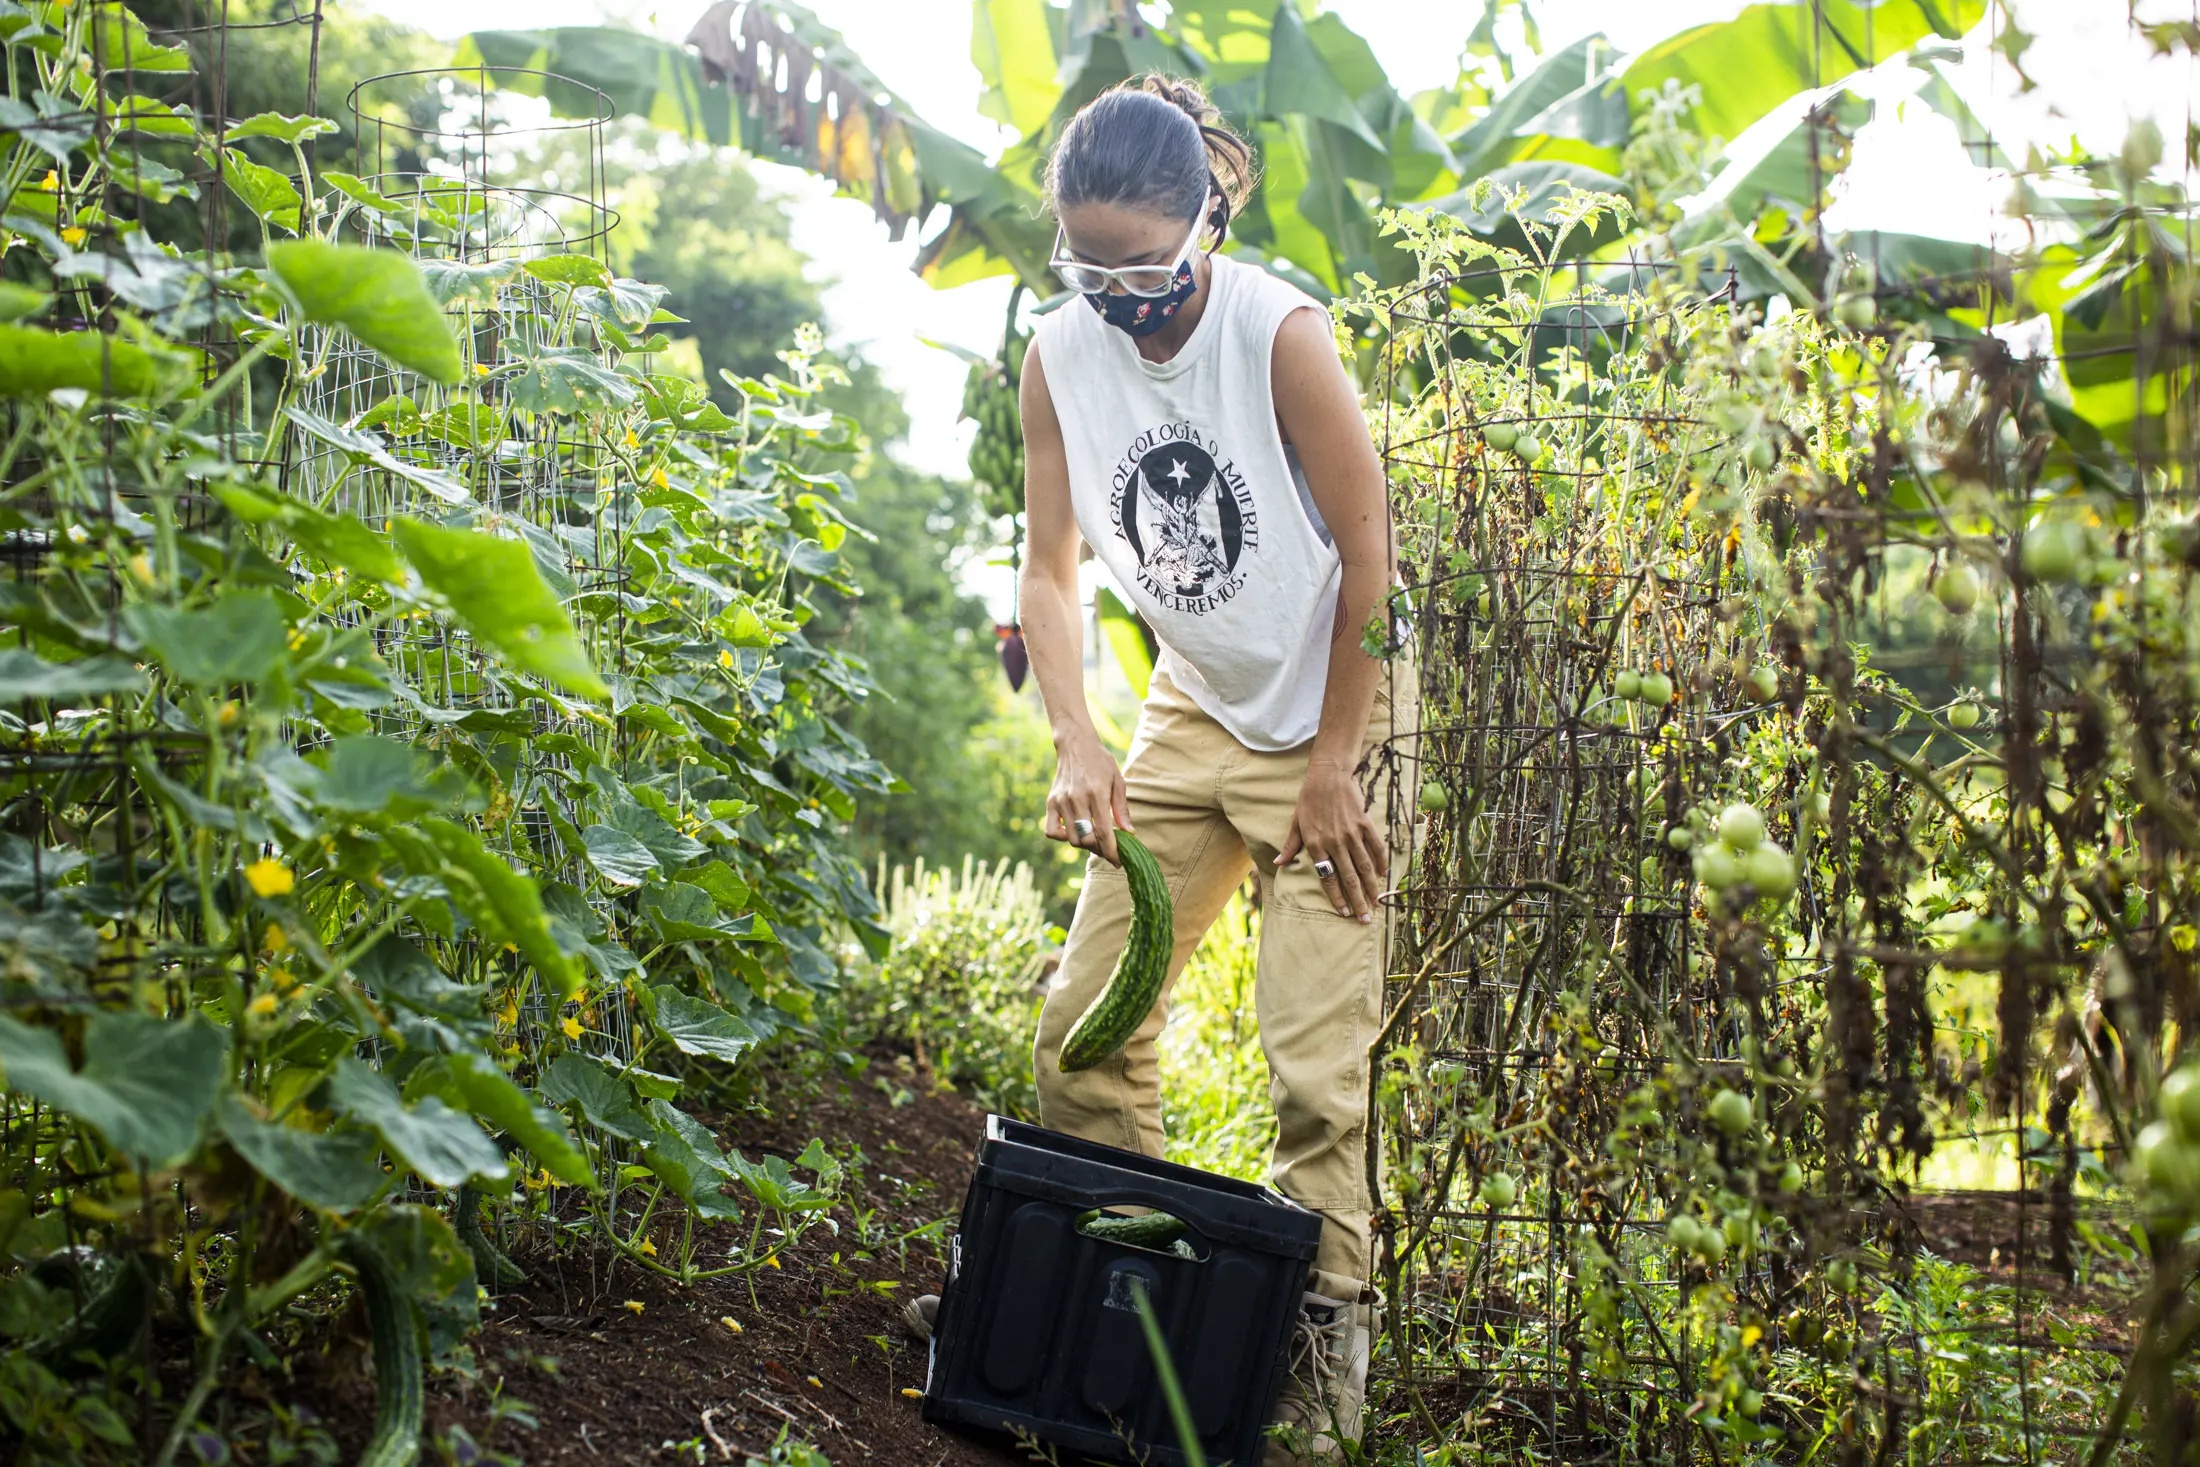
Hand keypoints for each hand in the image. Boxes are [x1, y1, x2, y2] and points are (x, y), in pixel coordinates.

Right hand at [1046, 728, 1131, 864]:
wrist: (1076, 744)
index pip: (1104, 833)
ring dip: (1085, 844)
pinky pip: (1052, 831)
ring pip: (1072, 838)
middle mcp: (1077, 799)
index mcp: (1097, 794)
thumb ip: (1122, 809)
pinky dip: (1062, 837)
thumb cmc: (1101, 762)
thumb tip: (1130, 834)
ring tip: (1094, 839)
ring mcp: (1061, 801)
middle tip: (1108, 848)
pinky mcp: (1051, 802)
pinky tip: (1074, 832)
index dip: (1112, 851)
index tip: (1119, 860)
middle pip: (1087, 840)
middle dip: (1100, 850)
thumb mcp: (1118, 781)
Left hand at [1275, 758, 1385, 921]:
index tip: (1344, 912)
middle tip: (1365, 919)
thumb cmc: (1309, 799)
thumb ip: (1290, 845)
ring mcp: (1352, 834)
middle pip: (1349, 878)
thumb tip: (1279, 862)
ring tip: (1377, 904)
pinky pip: (1376, 847)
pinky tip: (1383, 875)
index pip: (1328, 878)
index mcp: (1316, 845)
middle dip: (1358, 902)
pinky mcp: (1365, 824)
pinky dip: (1380, 862)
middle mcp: (1335, 842)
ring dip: (1371, 888)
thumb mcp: (1295, 822)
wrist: (1328, 775)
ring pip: (1365, 867)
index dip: (1337, 897)